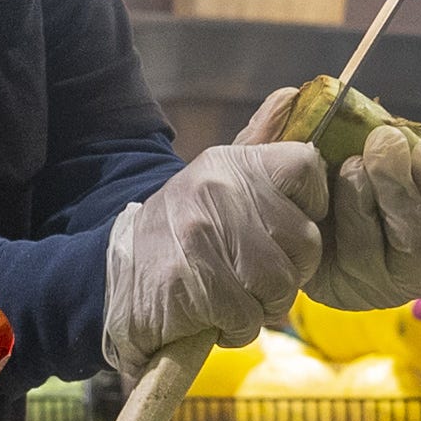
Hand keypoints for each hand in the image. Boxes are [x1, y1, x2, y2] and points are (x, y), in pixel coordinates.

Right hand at [100, 137, 327, 379]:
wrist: (111, 274)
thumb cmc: (181, 233)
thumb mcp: (217, 179)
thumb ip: (260, 144)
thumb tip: (294, 93)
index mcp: (231, 163)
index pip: (306, 167)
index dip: (310, 205)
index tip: (284, 225)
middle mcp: (219, 192)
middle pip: (304, 239)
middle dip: (289, 271)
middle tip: (256, 276)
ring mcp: (203, 236)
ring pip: (280, 283)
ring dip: (264, 305)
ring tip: (236, 298)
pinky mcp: (191, 284)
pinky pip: (247, 316)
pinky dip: (236, 327)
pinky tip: (214, 316)